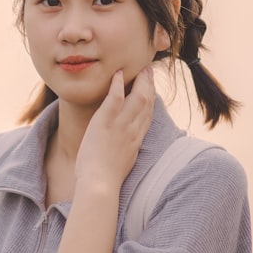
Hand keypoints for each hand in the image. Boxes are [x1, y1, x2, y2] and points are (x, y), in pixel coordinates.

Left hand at [75, 66, 155, 190]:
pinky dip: (118, 84)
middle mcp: (133, 131)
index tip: (152, 90)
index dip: (152, 100)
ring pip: (136, 97)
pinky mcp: (106, 122)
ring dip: (139, 80)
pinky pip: (115, 98)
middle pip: (147, 103)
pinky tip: (117, 74)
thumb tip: (121, 150)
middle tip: (150, 71)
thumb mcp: (121, 163)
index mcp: (136, 141)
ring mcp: (121, 125)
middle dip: (150, 85)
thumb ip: (123, 152)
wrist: (100, 184)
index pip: (148, 116)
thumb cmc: (104, 180)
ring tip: (140, 67)